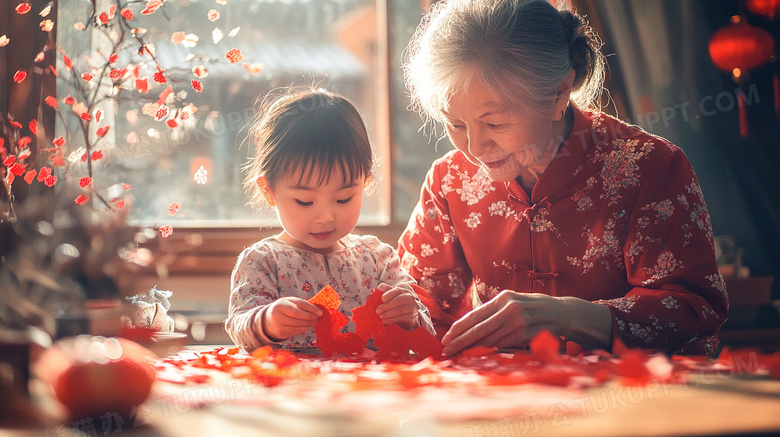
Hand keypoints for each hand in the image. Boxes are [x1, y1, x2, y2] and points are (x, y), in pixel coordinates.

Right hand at [261, 297, 322, 340]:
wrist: (268, 320)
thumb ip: (301, 304)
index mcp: (282, 302)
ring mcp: (277, 323)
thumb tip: (317, 309)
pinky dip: (303, 329)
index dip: (311, 308)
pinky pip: (294, 331)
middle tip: (317, 318)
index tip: (320, 312)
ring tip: (313, 322)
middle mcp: (277, 312)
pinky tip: (307, 327)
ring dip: (308, 324)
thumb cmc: (283, 310)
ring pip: (297, 324)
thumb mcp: (289, 303)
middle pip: (298, 314)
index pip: (300, 304)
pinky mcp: (280, 332)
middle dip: (310, 317)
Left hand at [375, 283, 419, 329]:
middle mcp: (410, 297)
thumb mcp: (392, 295)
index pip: (397, 290)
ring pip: (400, 310)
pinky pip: (401, 318)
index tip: (382, 299)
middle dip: (387, 306)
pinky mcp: (412, 317)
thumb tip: (379, 287)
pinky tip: (384, 321)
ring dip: (388, 314)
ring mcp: (412, 307)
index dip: (389, 294)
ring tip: (380, 316)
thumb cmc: (397, 302)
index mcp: (404, 289)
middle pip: (399, 300)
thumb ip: (386, 290)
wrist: (408, 314)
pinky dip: (391, 320)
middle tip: (377, 310)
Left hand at [440, 290, 569, 356]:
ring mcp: (518, 322)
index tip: (446, 337)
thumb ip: (495, 311)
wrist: (563, 313)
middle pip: (478, 329)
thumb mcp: (514, 301)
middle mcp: (509, 308)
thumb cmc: (534, 307)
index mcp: (503, 298)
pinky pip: (503, 346)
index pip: (474, 315)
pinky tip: (478, 356)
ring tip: (458, 355)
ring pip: (489, 340)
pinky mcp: (526, 335)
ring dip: (472, 349)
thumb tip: (470, 325)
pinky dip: (489, 352)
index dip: (458, 328)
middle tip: (446, 350)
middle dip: (460, 341)